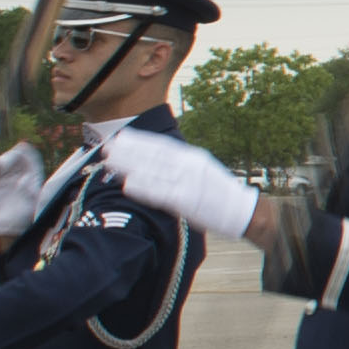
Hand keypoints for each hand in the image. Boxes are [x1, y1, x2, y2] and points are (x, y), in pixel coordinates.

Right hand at [0, 144, 47, 238]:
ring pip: (1, 162)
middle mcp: (18, 176)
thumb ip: (29, 193)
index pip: (31, 159)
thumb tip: (23, 179)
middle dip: (10, 157)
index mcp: (32, 178)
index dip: (26, 151)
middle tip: (2, 165)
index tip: (22, 147)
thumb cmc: (23, 219)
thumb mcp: (31, 206)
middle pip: (15, 158)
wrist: (7, 229)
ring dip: (0, 161)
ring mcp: (5, 179)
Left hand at [99, 123, 262, 240]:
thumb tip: (159, 160)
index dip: (139, 141)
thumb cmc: (220, 193)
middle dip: (128, 151)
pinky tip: (128, 184)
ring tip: (110, 162)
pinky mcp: (187, 200)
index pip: (161, 146)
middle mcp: (189, 166)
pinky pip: (161, 193)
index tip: (121, 137)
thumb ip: (181, 164)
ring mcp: (188, 182)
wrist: (242, 211)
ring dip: (130, 166)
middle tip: (106, 147)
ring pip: (153, 171)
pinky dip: (144, 188)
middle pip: (153, 156)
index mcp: (192, 157)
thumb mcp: (202, 170)